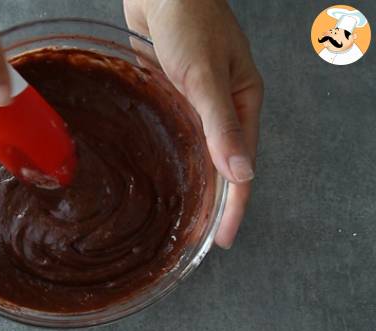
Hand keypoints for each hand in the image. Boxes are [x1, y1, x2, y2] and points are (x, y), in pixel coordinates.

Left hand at [124, 0, 263, 248]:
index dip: (233, 205)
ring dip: (189, 184)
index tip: (222, 238)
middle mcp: (219, 109)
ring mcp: (192, 105)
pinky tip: (157, 177)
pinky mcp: (168, 99)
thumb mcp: (208, 76)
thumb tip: (241, 175)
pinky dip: (168, 159)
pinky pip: (172, 136)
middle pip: (218, 165)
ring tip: (176, 218)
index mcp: (242, 103)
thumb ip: (222, 124)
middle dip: (211, 202)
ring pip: (194, 154)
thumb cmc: (190, 21)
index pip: (240, 166)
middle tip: (196, 237)